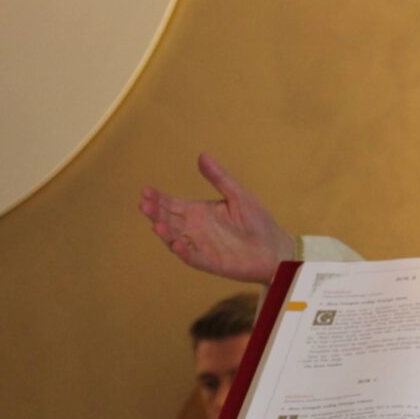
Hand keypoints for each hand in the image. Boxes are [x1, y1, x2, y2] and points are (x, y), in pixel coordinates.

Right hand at [139, 152, 295, 283]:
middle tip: (143, 204)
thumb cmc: (257, 222)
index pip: (172, 204)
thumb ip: (219, 178)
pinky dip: (184, 252)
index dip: (158, 199)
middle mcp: (195, 229)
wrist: (276, 248)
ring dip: (166, 233)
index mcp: (198, 212)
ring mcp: (202, 247)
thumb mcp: (238, 195)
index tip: (146, 191)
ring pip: (176, 239)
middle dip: (156, 213)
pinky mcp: (212, 262)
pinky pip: (194, 257)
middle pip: (169, 221)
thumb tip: (202, 155)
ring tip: (156, 224)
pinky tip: (176, 244)